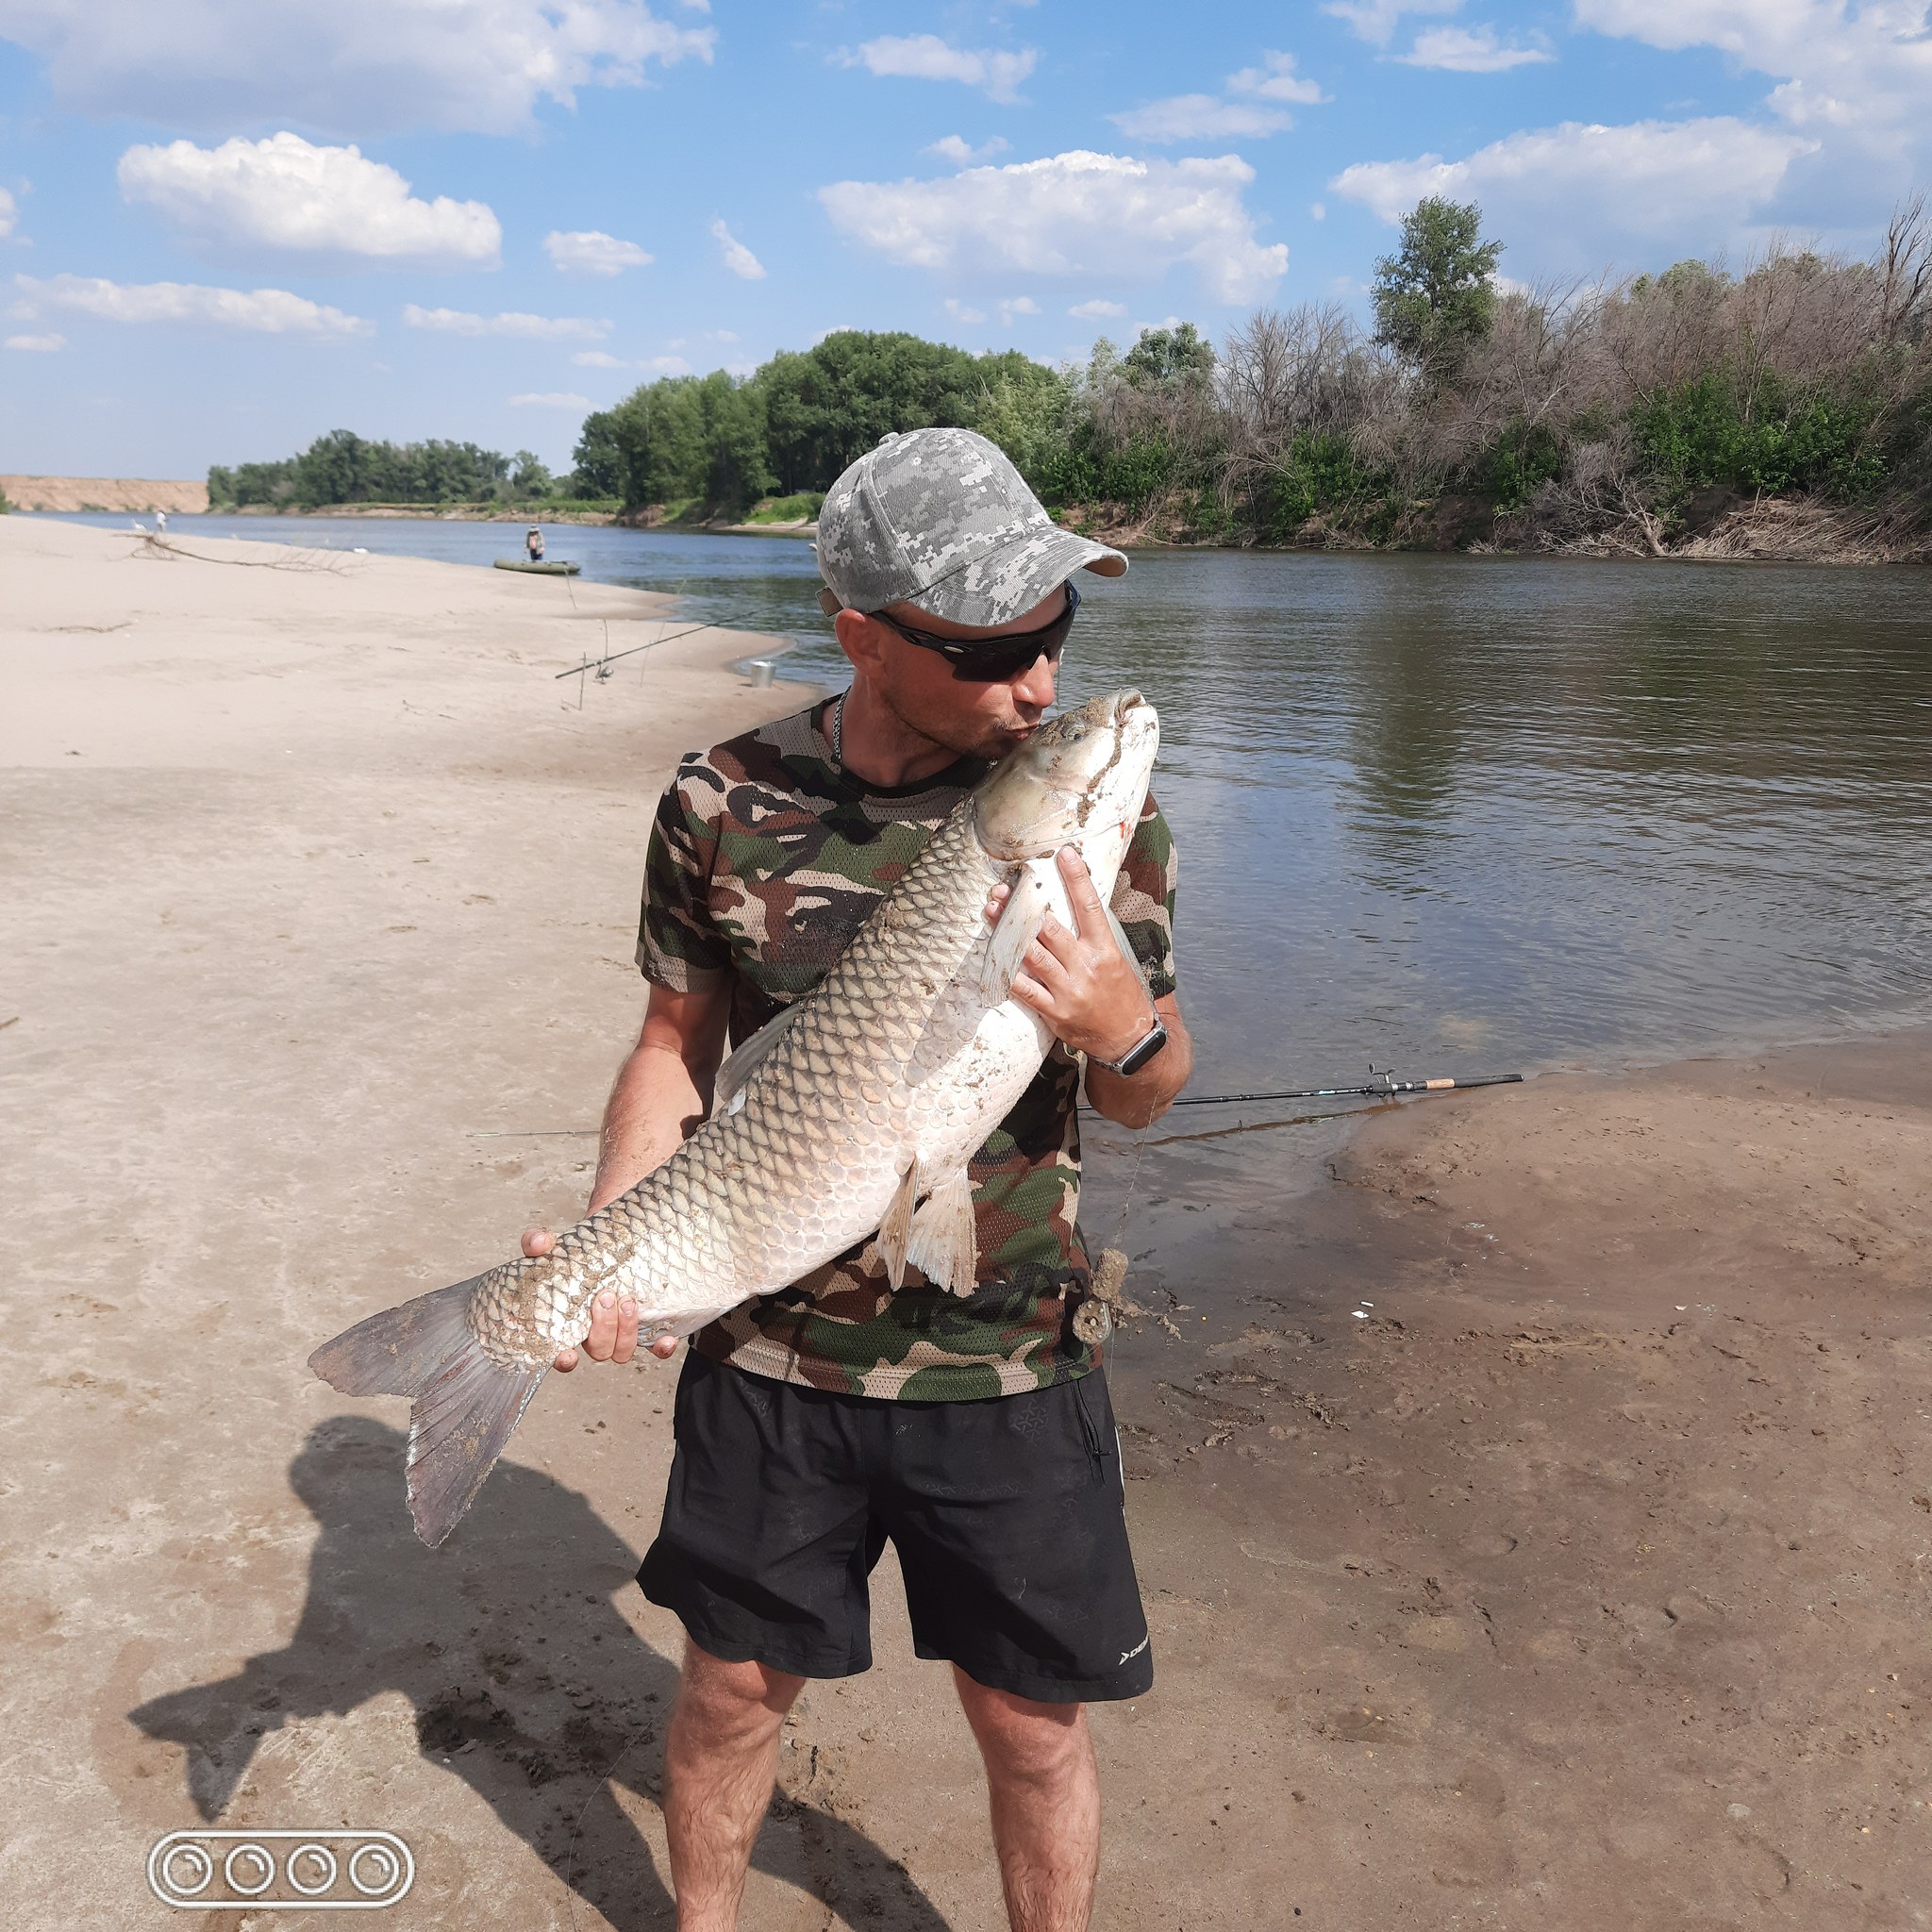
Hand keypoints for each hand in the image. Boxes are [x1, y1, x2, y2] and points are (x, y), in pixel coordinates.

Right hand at [522, 1228, 678, 1369]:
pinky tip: (666, 1337)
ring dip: (627, 1332)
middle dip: (604, 1329)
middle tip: (606, 1296)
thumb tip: (537, 1244)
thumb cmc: (582, 1247)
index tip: (567, 1353)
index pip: (561, 1352)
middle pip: (599, 1350)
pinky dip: (660, 1347)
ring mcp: (621, 1327)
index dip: (563, 1359)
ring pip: (623, 1351)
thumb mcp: (557, 1243)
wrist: (616, 1232)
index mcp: (569, 1319)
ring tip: (629, 1301)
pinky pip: (654, 1344)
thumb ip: (539, 1243)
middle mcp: (595, 1329)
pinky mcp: (647, 1322)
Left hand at [986, 848, 1152, 1062]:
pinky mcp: (1054, 1012)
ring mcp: (1068, 990)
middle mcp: (1086, 967)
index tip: (1063, 854)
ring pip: (1032, 955)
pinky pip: (1024, 989)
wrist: (1128, 1040)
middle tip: (1004, 888)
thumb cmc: (1120, 994)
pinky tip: (993, 954)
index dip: (1076, 879)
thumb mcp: (1116, 959)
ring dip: (1007, 932)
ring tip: (991, 911)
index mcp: (1104, 950)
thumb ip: (1092, 936)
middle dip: (1024, 907)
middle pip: (1049, 929)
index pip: (1089, 907)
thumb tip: (1070, 904)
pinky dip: (1007, 971)